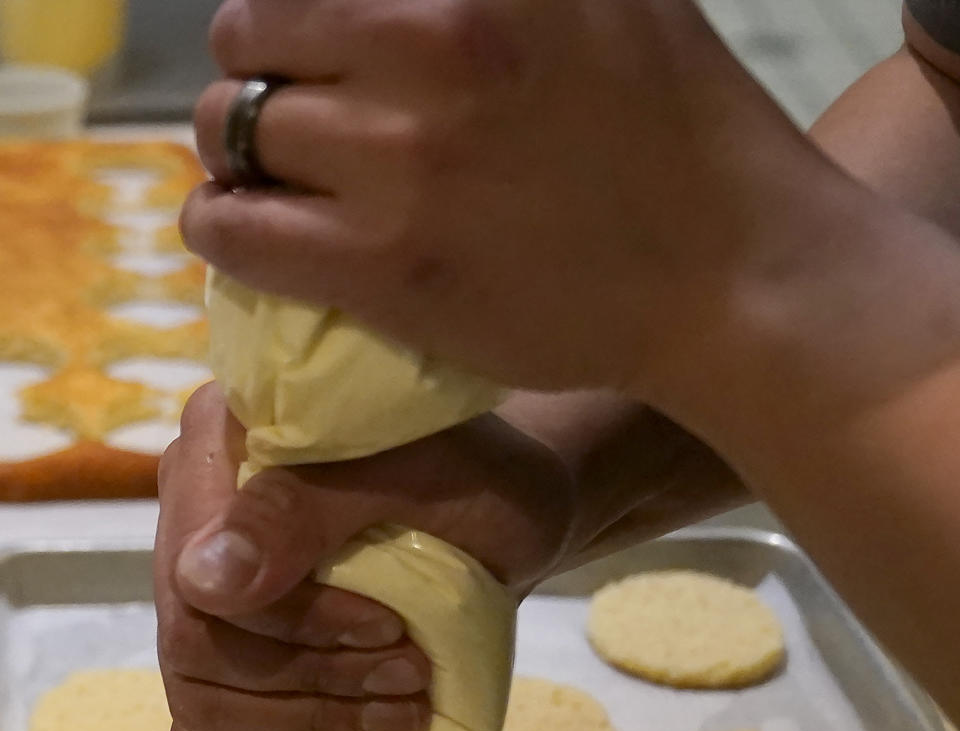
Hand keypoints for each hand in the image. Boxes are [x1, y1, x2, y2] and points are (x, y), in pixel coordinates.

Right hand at [155, 384, 573, 730]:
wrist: (508, 511)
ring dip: (300, 723)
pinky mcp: (232, 651)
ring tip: (396, 714)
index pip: (196, 573)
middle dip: (309, 678)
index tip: (388, 629)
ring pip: (198, 696)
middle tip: (408, 677)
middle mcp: (193, 514)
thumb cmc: (473, 479)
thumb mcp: (412, 478)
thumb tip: (202, 582)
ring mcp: (204, 591)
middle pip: (194, 644)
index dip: (290, 624)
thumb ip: (303, 511)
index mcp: (218, 445)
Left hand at [181, 0, 832, 405]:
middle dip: (254, 72)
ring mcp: (401, 160)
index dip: (296, 13)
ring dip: (233, 154)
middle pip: (251, 34)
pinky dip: (221, 228)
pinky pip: (237, 231)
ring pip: (231, 133)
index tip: (311, 50)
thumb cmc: (683, 128)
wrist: (732, 272)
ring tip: (262, 182)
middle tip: (282, 116)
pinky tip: (242, 233)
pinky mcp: (387, 267)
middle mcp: (425, 42)